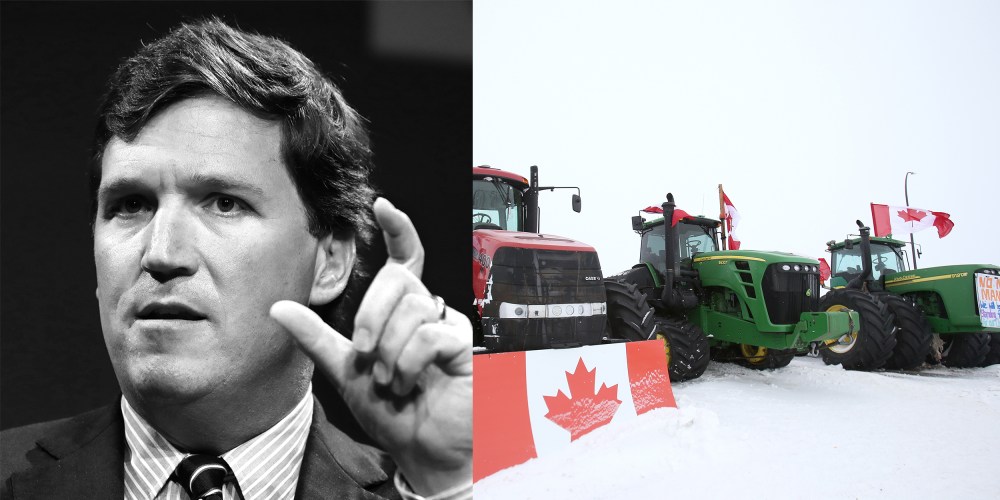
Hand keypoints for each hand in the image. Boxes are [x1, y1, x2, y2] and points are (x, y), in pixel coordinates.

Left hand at [270, 197, 471, 494]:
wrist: (420, 448)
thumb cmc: (394, 414)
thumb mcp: (345, 372)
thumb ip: (317, 337)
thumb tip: (280, 308)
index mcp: (400, 313)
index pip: (404, 261)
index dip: (398, 231)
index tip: (383, 206)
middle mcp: (425, 313)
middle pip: (398, 283)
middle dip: (371, 318)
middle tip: (364, 354)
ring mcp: (446, 327)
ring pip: (410, 310)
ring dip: (389, 352)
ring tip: (391, 380)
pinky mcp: (462, 346)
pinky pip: (428, 335)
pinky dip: (408, 362)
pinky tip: (407, 382)